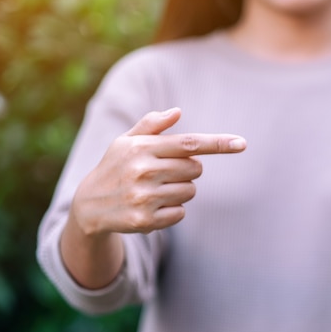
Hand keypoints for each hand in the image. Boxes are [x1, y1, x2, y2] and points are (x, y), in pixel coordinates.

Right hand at [72, 108, 246, 235]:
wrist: (88, 206)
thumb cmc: (114, 168)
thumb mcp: (126, 142)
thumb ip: (151, 125)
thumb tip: (177, 112)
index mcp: (142, 148)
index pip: (189, 144)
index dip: (218, 143)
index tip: (242, 144)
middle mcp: (143, 171)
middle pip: (195, 169)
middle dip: (188, 170)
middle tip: (166, 173)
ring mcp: (144, 197)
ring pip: (190, 191)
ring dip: (180, 191)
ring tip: (155, 190)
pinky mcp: (146, 220)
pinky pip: (181, 213)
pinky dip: (173, 210)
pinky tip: (153, 207)